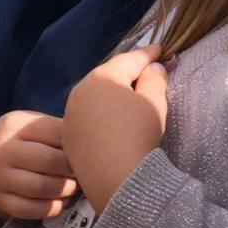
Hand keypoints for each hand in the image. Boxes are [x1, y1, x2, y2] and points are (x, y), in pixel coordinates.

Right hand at [0, 110, 77, 222]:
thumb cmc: (23, 143)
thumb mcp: (33, 127)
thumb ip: (59, 130)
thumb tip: (97, 141)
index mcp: (12, 126)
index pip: (54, 134)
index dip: (76, 146)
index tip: (87, 153)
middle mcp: (0, 151)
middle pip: (49, 161)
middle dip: (72, 169)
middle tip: (83, 173)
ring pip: (40, 188)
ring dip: (66, 190)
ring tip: (74, 187)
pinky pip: (32, 210)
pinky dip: (54, 207)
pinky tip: (62, 201)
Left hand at [63, 50, 170, 210]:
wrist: (117, 178)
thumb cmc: (139, 134)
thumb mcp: (154, 102)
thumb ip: (155, 79)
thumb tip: (152, 68)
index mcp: (102, 78)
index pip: (129, 60)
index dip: (147, 54)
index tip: (159, 50)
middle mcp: (80, 91)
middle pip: (108, 75)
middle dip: (127, 71)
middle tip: (146, 69)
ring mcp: (70, 114)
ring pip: (94, 95)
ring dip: (112, 92)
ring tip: (129, 93)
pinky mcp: (68, 135)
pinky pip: (87, 116)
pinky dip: (101, 112)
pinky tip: (111, 118)